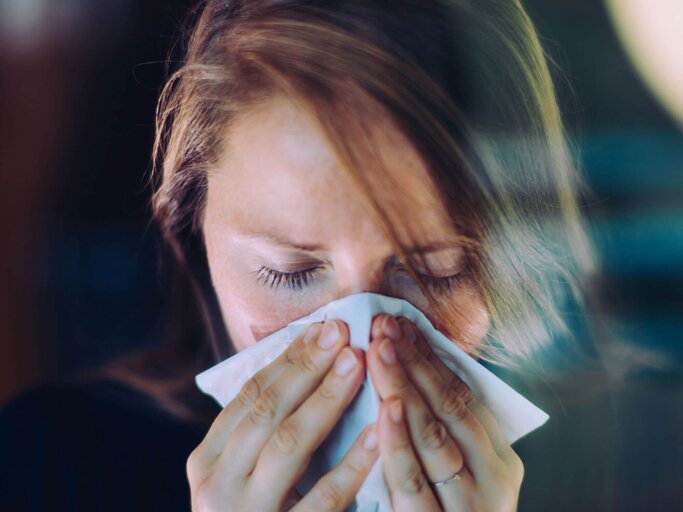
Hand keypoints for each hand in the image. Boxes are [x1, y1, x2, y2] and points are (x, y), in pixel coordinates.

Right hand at [186, 319, 378, 510]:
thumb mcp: (239, 475)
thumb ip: (260, 431)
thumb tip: (304, 364)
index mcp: (207, 460)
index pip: (250, 395)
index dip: (288, 358)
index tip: (323, 327)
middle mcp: (216, 484)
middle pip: (266, 410)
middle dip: (307, 367)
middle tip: (343, 332)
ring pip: (288, 445)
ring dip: (326, 400)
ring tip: (359, 364)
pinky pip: (321, 501)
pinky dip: (350, 466)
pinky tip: (375, 436)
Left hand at [366, 314, 523, 511]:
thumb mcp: (460, 474)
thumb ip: (441, 431)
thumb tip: (410, 371)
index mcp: (500, 458)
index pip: (462, 394)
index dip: (428, 357)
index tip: (398, 324)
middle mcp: (495, 478)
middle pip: (450, 408)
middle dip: (414, 362)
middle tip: (382, 324)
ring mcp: (470, 506)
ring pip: (434, 438)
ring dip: (405, 389)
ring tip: (379, 349)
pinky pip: (414, 483)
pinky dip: (399, 443)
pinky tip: (386, 409)